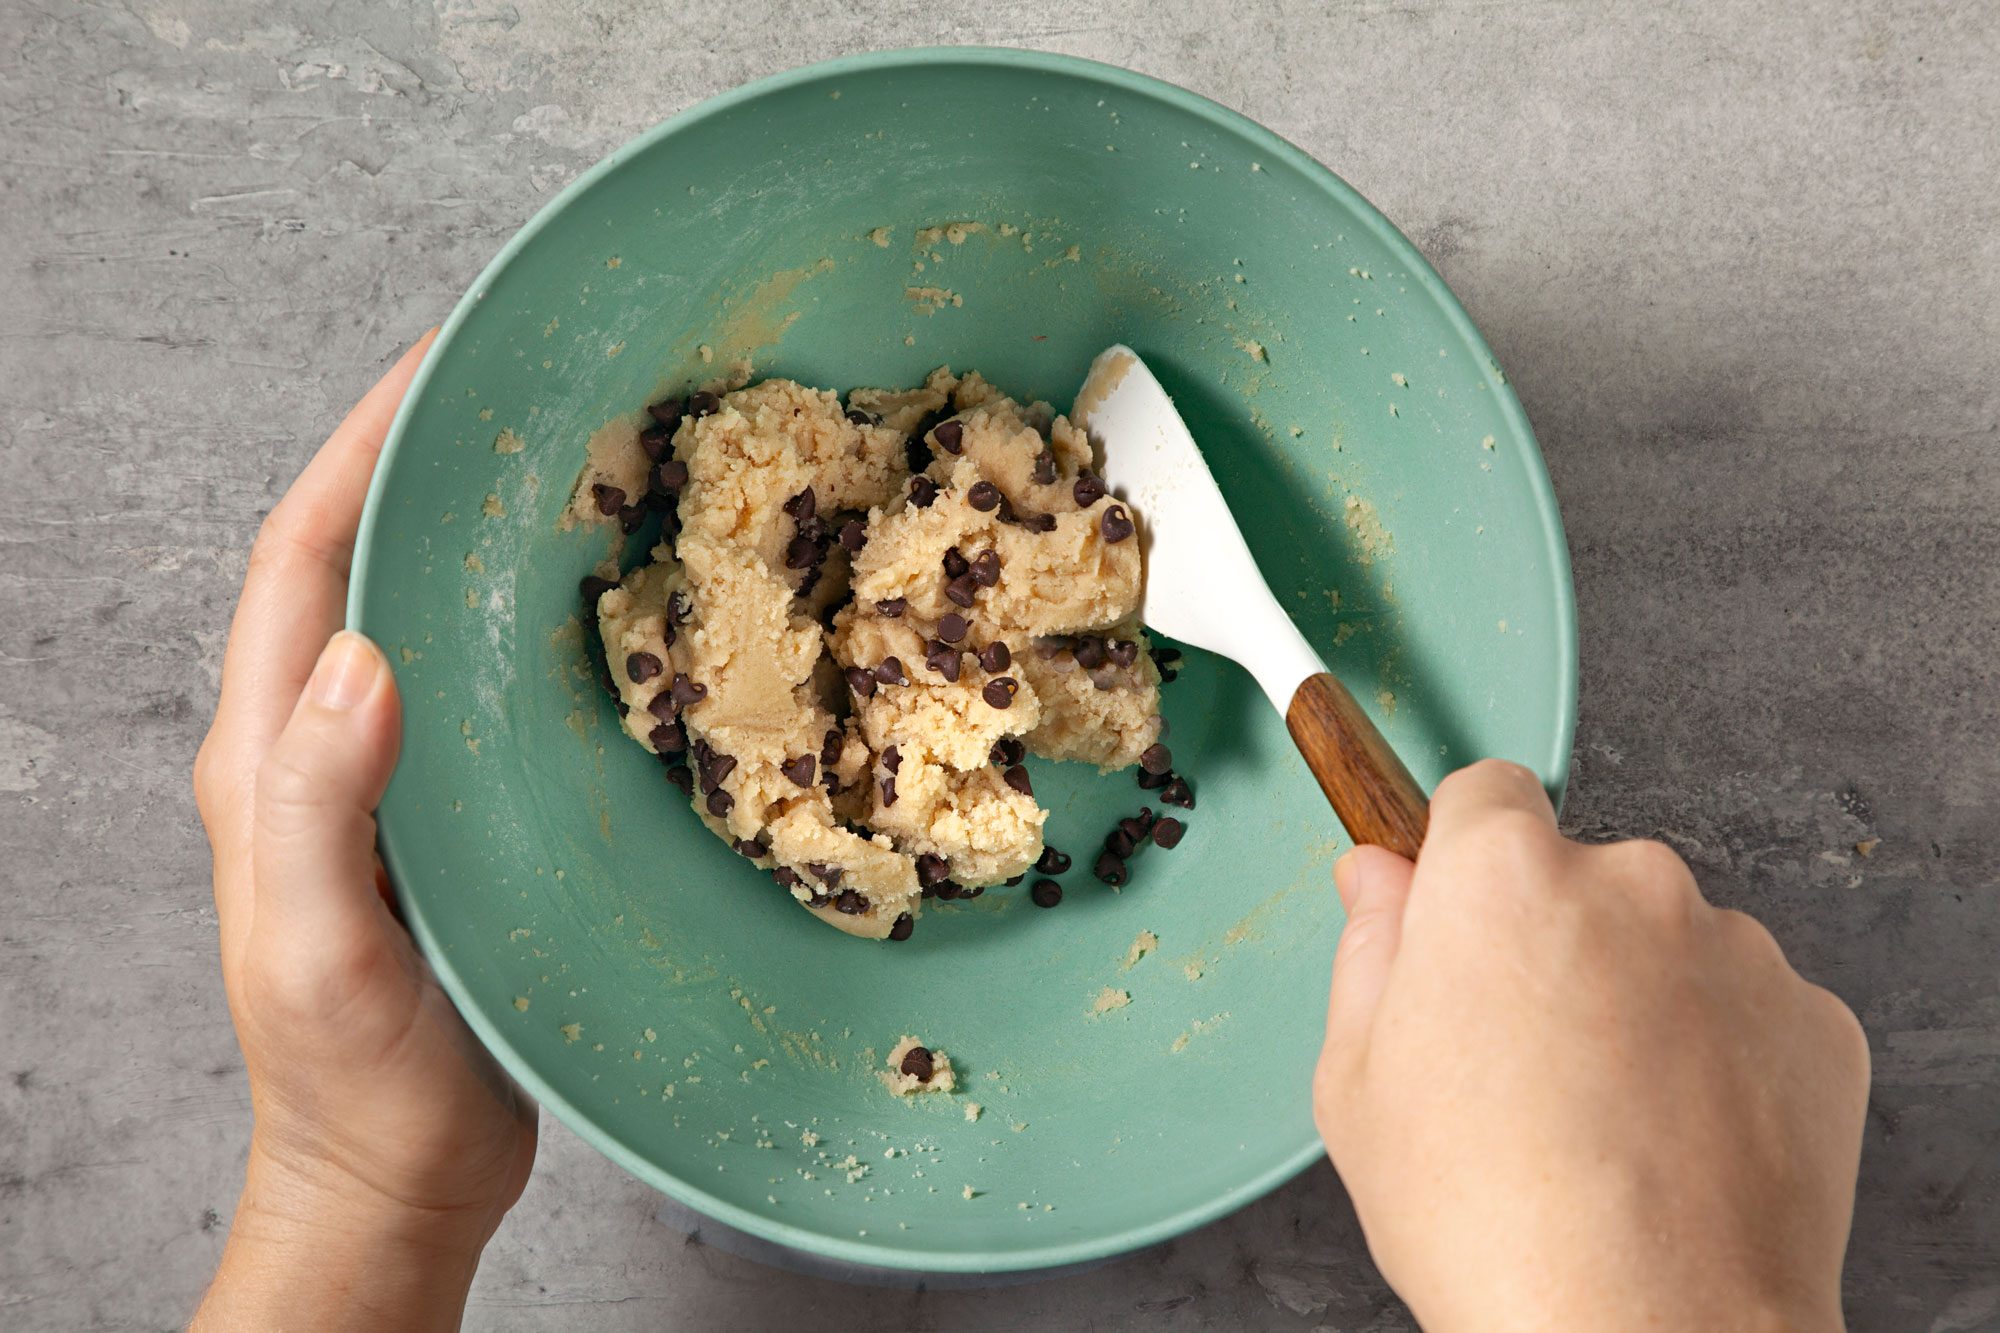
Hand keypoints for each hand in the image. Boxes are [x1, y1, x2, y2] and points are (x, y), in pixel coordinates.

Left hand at [192, 333, 536, 1329]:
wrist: (395, 1182)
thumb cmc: (357, 1086)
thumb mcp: (322, 955)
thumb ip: (318, 811)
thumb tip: (361, 660)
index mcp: (266, 760)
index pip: (298, 563)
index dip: (355, 451)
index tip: (435, 367)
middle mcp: (316, 750)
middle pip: (354, 563)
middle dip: (419, 461)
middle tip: (520, 390)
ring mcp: (385, 782)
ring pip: (419, 617)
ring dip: (473, 531)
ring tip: (566, 465)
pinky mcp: (447, 816)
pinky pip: (475, 685)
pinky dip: (522, 622)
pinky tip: (595, 608)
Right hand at [1315, 760, 1868, 1332]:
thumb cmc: (1491, 1221)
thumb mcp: (1356, 1083)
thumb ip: (1367, 949)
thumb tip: (1375, 878)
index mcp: (1502, 877)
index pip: (1482, 793)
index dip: (1459, 855)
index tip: (1456, 910)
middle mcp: (1631, 882)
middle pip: (1577, 874)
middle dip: (1549, 939)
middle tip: (1519, 1057)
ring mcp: (1735, 949)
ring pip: (1666, 942)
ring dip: (1637, 996)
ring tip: (1604, 1118)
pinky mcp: (1814, 1021)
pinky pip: (1746, 1010)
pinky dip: (1716, 1055)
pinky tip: (1674, 1140)